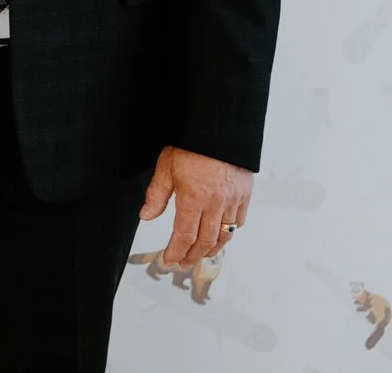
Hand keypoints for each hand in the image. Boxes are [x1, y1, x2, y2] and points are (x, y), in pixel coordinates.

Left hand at [138, 145, 252, 265]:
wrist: (219, 128)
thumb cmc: (190, 145)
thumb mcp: (166, 167)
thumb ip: (157, 195)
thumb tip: (146, 216)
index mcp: (194, 198)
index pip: (184, 235)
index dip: (176, 251)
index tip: (169, 260)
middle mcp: (215, 204)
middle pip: (205, 241)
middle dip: (192, 256)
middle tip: (182, 263)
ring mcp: (232, 200)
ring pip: (225, 235)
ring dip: (211, 249)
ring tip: (199, 255)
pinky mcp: (244, 194)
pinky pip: (239, 221)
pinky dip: (229, 232)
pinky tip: (220, 235)